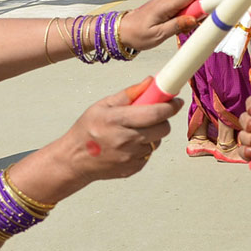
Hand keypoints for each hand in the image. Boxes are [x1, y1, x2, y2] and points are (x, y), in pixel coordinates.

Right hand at [47, 78, 182, 186]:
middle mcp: (124, 140)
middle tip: (156, 114)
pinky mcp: (132, 169)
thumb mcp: (103, 105)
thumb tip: (151, 81)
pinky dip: (144, 147)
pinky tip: (129, 145)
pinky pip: (148, 154)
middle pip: (162, 129)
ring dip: (153, 134)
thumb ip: (129, 93)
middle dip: (163, 119)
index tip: (177, 100)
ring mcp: (129, 157)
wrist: (74, 160)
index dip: (170, 106)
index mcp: (116, 120)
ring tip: (135, 131)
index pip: (154, 113)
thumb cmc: (87, 128)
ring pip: (157, 142)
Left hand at [118, 0, 205, 50]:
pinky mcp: (167, 5)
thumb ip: (176, 26)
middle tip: (224, 5)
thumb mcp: (157, 35)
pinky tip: (195, 19)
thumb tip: (194, 19)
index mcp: (165, 4)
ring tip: (211, 15)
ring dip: (201, 5)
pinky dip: (193, 8)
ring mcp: (167, 0)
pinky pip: (184, 3)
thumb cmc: (137, 34)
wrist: (121, 30)